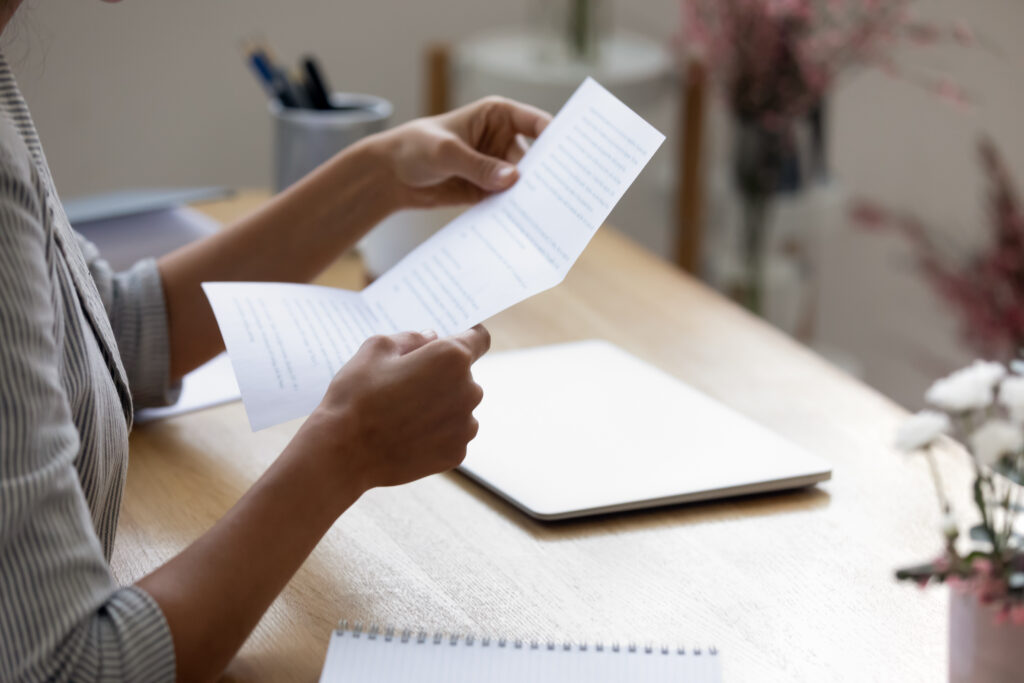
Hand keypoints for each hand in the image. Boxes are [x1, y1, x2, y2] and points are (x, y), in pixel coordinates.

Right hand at [300, 326, 489, 494]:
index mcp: (452, 358)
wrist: (343, 452)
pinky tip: (406, 436)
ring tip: (402, 415)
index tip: (453, 341)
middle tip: (405, 385)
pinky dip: (435, 433)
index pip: (479, 338)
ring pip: (459, 407)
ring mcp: (465, 425)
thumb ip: (411, 338)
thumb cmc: (357, 395)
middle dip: (442, 376)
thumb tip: (431, 337)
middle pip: (464, 376)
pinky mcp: (457, 453)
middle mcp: (469, 390)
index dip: (467, 336)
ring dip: (441, 406)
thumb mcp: (376, 348)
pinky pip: (452, 434)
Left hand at [379, 96, 551, 208]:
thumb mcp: (446, 152)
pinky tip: (524, 225)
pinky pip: (508, 202)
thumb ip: (478, 166)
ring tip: (546, 215)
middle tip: (563, 193)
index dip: (557, 138)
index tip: (571, 157)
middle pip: (536, 158)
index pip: (537, 124)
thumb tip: (512, 179)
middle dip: (547, 175)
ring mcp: (497, 167)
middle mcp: (503, 140)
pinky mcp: (488, 191)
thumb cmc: (415, 148)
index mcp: (498, 116)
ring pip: (524, 183)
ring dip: (532, 198)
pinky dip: (515, 212)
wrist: (390, 176)